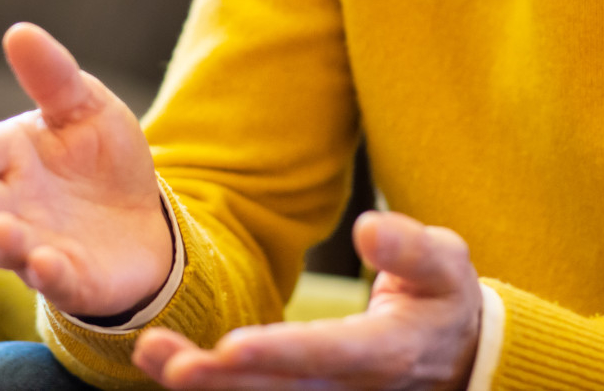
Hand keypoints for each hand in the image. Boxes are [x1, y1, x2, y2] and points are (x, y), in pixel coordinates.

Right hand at [0, 22, 172, 316]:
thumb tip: (19, 31)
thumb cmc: (99, 156)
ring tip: (2, 230)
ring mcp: (34, 243)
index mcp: (9, 154)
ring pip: (5, 246)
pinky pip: (52, 281)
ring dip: (1, 240)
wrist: (142, 214)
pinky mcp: (68, 278)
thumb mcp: (85, 106)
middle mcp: (10, 202)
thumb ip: (53, 76)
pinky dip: (47, 273)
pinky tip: (46, 264)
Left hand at [133, 211, 481, 390]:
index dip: (278, 352)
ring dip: (203, 383)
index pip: (326, 354)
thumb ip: (409, 248)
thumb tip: (368, 228)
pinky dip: (212, 385)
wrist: (453, 353)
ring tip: (150, 352)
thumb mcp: (444, 265)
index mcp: (385, 351)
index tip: (230, 346)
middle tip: (165, 359)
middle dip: (218, 378)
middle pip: (276, 389)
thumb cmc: (442, 297)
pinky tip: (164, 363)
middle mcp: (347, 387)